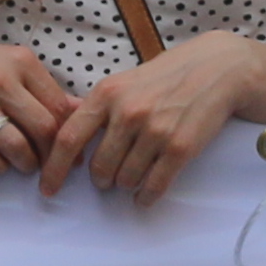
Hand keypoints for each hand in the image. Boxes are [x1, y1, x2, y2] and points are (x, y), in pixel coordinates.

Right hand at [0, 33, 76, 180]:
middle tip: (49, 167)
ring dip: (26, 164)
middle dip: (50, 155)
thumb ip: (44, 89)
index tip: (72, 154)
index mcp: (22, 62)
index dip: (69, 137)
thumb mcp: (13, 65)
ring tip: (25, 166)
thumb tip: (81, 110)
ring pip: (16, 145)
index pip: (59, 108)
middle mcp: (0, 78)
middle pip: (43, 129)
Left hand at [39, 34, 265, 209]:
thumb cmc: (167, 76)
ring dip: (127, 185)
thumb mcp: (126, 81)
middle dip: (102, 179)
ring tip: (134, 174)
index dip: (54, 169)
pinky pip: (153, 187)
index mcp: (107, 93)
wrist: (217, 68)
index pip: (68, 138)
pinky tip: (147, 193)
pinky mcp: (180, 148)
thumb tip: (65, 127)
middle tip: (110, 176)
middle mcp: (128, 112)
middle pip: (98, 168)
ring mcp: (154, 131)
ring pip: (125, 180)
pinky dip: (146, 196)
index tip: (48, 189)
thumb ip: (97, 106)